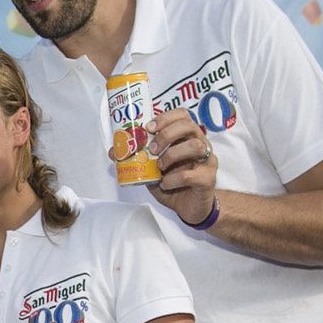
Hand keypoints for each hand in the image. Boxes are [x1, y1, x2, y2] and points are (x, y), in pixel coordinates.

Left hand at [144, 109, 217, 224]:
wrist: (188, 207)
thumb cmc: (173, 183)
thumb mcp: (150, 169)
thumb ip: (136, 158)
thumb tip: (114, 150)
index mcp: (187, 138)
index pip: (183, 116)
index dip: (165, 117)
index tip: (149, 127)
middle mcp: (200, 145)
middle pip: (189, 126)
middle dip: (166, 135)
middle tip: (152, 149)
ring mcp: (207, 161)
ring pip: (195, 147)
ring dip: (171, 155)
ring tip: (159, 167)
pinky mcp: (208, 180)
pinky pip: (191, 175)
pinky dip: (173, 179)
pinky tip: (166, 184)